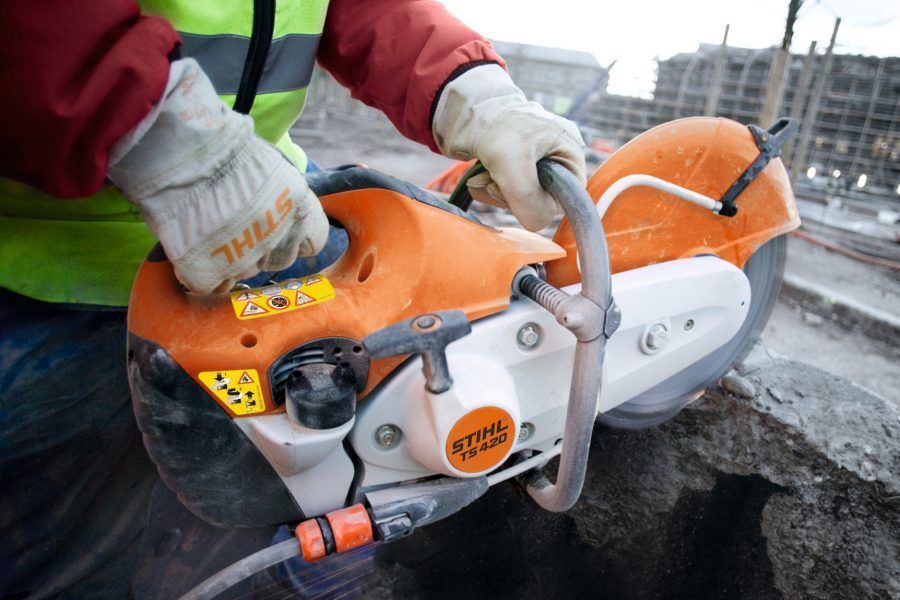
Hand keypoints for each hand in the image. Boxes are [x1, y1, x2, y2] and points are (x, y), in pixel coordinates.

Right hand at [108, 59, 327, 292]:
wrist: (176, 150)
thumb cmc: (218, 147)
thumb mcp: (268, 165)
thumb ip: (279, 197)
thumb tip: (276, 212)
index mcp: (298, 205)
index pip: (313, 242)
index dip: (293, 237)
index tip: (277, 230)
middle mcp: (277, 236)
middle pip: (279, 261)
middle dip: (261, 249)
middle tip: (235, 228)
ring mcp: (244, 259)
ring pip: (244, 273)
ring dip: (229, 259)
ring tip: (208, 230)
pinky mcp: (209, 272)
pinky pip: (210, 285)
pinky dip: (200, 272)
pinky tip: (192, 248)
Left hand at [432, 64, 585, 230]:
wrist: (466, 108)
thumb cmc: (495, 128)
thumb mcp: (512, 165)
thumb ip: (529, 201)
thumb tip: (536, 223)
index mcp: (569, 149)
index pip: (568, 196)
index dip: (541, 202)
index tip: (515, 192)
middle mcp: (557, 156)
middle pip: (541, 199)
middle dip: (512, 196)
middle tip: (494, 182)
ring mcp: (536, 160)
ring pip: (521, 198)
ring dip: (498, 193)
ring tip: (484, 176)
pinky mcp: (516, 164)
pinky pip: (507, 190)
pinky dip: (491, 187)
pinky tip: (480, 176)